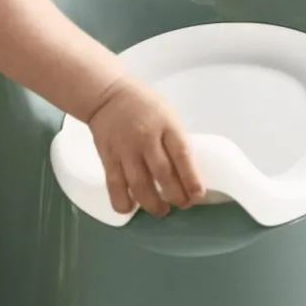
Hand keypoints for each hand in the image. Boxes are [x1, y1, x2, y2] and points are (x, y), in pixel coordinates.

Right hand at [85, 77, 201, 215]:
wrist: (107, 94)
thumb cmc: (144, 104)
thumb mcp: (167, 115)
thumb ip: (174, 141)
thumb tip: (186, 173)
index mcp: (166, 125)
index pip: (182, 155)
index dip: (191, 179)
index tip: (197, 194)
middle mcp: (146, 138)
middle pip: (163, 174)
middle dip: (175, 196)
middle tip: (182, 204)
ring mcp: (125, 149)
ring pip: (140, 185)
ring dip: (153, 204)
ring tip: (161, 210)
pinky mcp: (108, 158)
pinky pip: (114, 185)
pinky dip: (123, 201)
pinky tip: (130, 208)